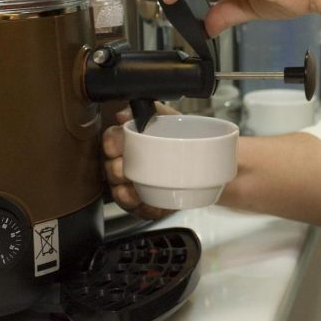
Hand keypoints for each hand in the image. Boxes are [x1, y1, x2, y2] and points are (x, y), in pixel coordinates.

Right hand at [103, 103, 179, 219]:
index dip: (111, 144)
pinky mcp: (148, 203)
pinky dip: (144, 210)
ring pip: (121, 193)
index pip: (111, 141)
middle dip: (116, 171)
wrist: (209, 161)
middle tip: (125, 171)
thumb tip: (124, 114)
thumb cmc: (184, 136)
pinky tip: (151, 207)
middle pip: (111, 169)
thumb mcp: (171, 119)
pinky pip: (140, 211)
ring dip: (125, 195)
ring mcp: (137, 185)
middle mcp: (129, 163)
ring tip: (134, 194)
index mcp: (130, 141)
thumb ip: (151, 110)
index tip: (116, 148)